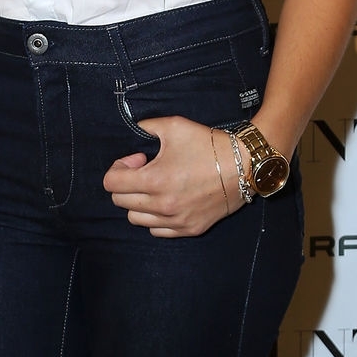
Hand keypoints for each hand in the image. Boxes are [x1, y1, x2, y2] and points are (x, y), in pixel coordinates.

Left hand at [102, 117, 239, 236]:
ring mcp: (176, 220)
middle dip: (127, 183)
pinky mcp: (190, 229)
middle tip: (146, 170)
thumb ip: (147, 127)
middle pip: (120, 201)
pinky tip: (167, 201)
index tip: (139, 159)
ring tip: (156, 187)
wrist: (245, 165)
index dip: (119, 167)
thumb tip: (135, 130)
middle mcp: (162, 205)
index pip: (111, 183)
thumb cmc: (209, 144)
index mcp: (154, 180)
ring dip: (138, 202)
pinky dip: (155, 218)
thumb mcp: (175, 125)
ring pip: (136, 219)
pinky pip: (156, 231)